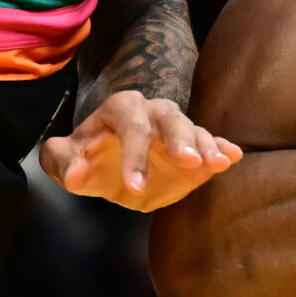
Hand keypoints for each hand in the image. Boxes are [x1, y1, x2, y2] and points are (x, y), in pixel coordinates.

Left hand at [41, 90, 239, 211]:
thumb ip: (62, 162)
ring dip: (206, 146)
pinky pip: (211, 140)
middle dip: (180, 139)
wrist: (109, 159)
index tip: (134, 187)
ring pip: (194, 129)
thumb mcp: (66, 160)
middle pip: (170, 118)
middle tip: (188, 162)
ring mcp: (176, 127)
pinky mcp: (194, 144)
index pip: (130, 127)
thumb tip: (74, 174)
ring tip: (217, 163)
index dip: (133, 156)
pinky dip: (223, 148)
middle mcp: (153, 111)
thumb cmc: (88, 157)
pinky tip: (233, 157)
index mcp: (122, 108)